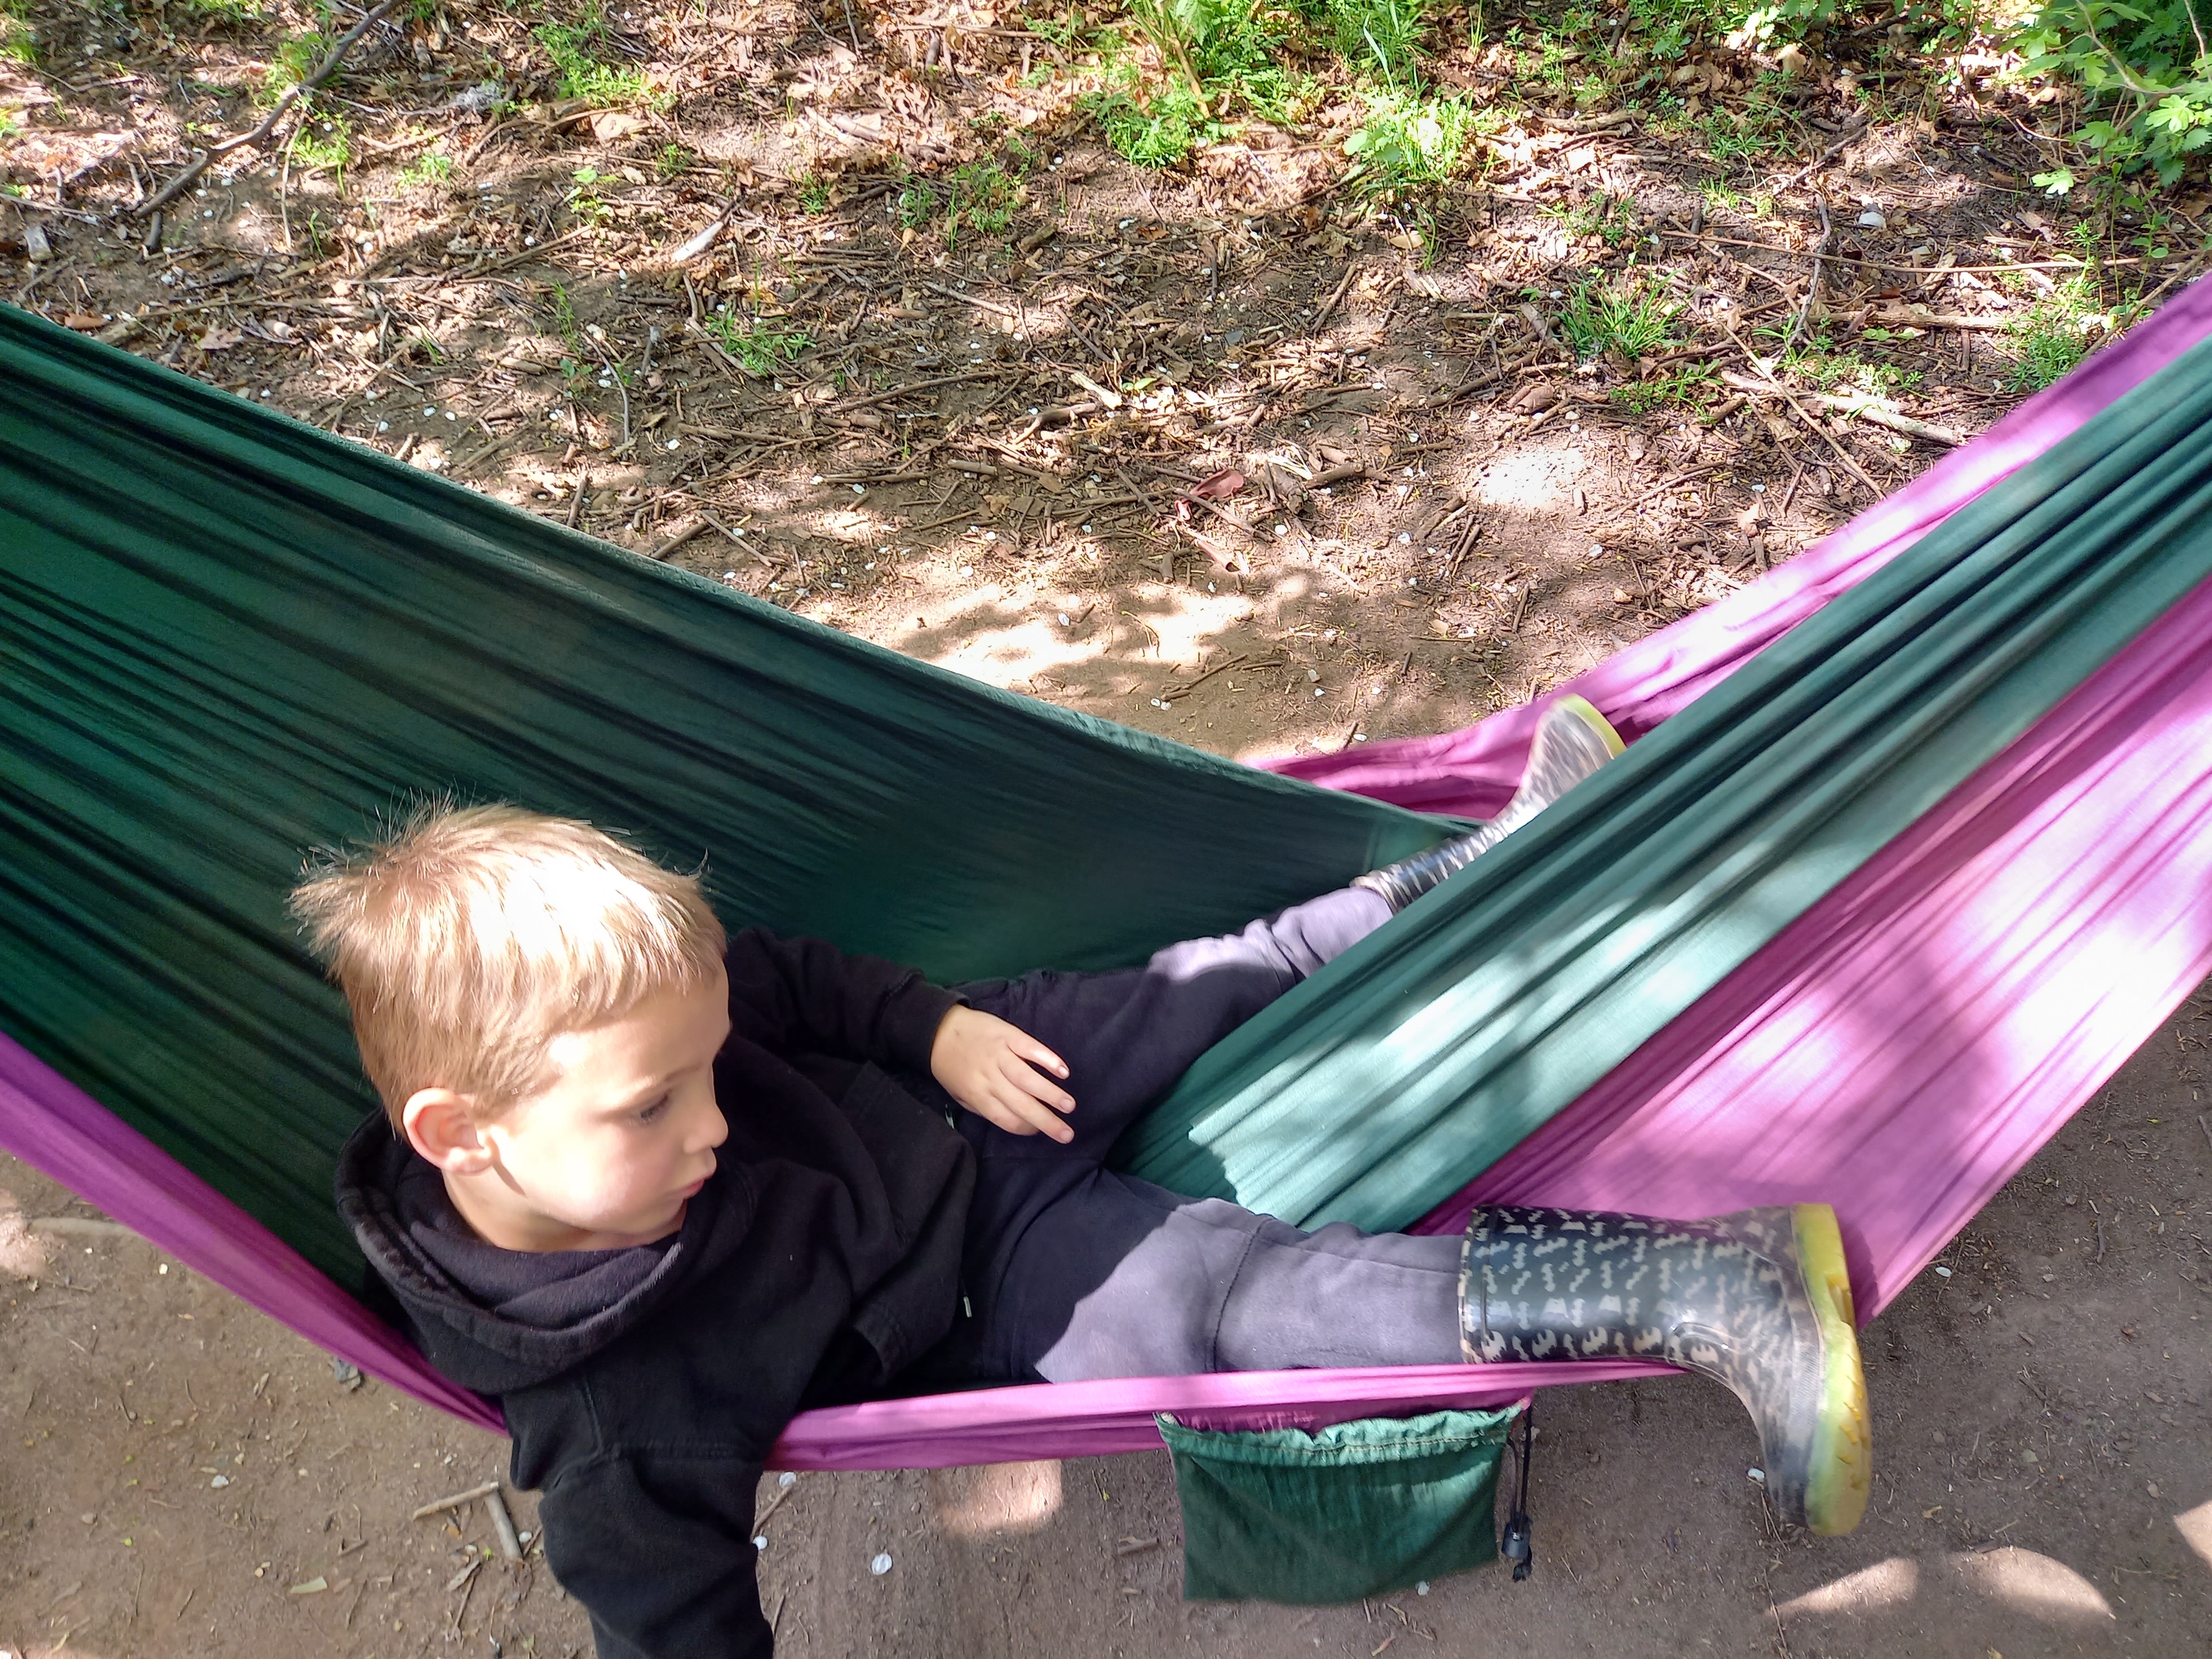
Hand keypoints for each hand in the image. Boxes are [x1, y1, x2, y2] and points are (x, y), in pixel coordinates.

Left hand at [929, 1006, 1074, 1142]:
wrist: (939, 1030)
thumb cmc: (951, 1067)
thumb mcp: (959, 1095)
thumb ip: (983, 1108)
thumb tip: (1013, 1121)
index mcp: (978, 1096)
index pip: (1007, 1119)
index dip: (1026, 1129)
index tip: (1040, 1131)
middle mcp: (990, 1078)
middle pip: (1022, 1105)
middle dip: (1047, 1121)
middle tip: (1067, 1134)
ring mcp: (1000, 1055)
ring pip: (1028, 1079)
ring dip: (1051, 1093)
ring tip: (1070, 1106)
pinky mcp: (1008, 1035)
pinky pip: (1030, 1048)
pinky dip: (1047, 1059)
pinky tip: (1063, 1071)